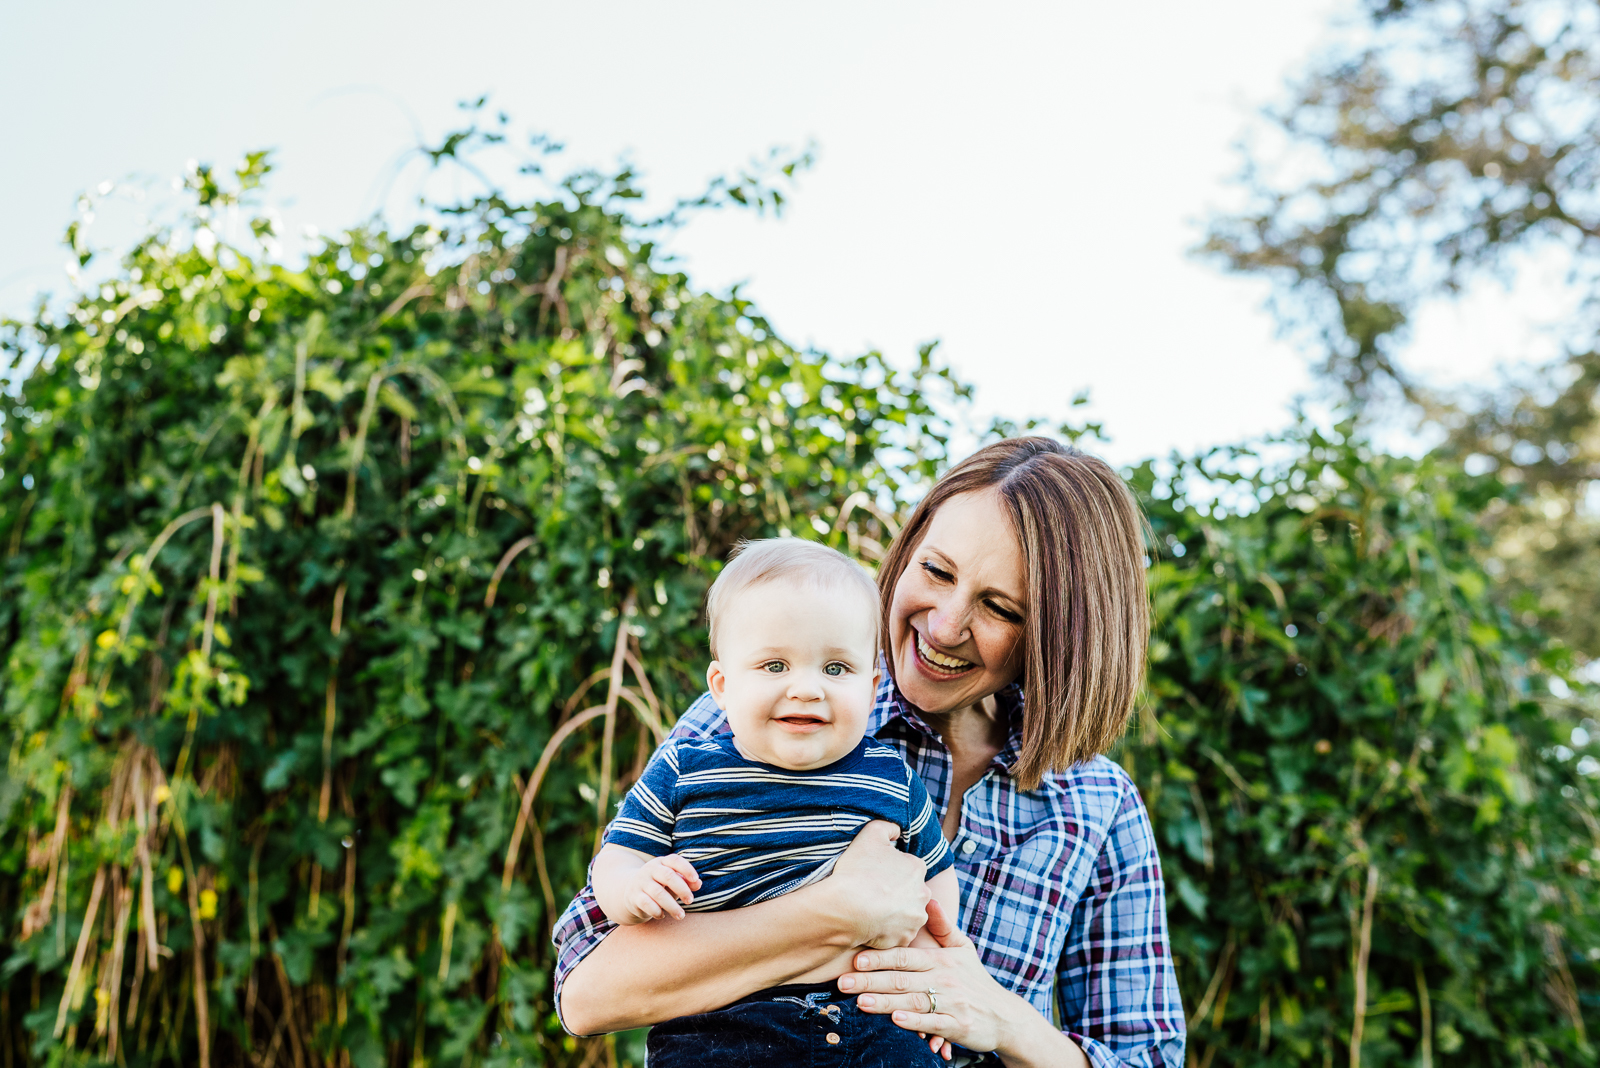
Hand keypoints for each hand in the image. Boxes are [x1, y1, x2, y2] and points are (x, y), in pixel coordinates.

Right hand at [621, 854, 701, 922]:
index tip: (695, 879)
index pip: (675, 860)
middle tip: (690, 900)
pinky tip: (662, 915)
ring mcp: (641, 882)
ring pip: (659, 893)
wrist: (631, 890)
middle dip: (682, 889)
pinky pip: (647, 904)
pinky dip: (657, 912)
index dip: (686, 868)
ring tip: (681, 915)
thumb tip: (698, 883)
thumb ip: (687, 881)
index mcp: (662, 862)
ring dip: (672, 906)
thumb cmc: (660, 885)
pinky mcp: (635, 896)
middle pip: (668, 876)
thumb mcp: (673, 881)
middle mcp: (650, 869)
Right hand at [826, 821, 930, 948]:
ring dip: (893, 912)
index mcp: (917, 868)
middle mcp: (923, 894)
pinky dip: (887, 930)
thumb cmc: (858, 870)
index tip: (875, 874)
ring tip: (870, 909)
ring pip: (906, 913)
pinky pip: (897, 933)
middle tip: (872, 892)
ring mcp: (915, 919)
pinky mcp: (905, 939)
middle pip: (910, 891)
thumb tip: (897, 831)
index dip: (891, 870)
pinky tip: (871, 925)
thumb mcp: (870, 834)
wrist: (848, 908)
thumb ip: (887, 827)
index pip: (908, 867)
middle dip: (896, 892)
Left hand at [838, 899, 1032, 1057]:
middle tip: (842, 982)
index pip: (905, 956)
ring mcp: (951, 1003)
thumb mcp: (964, 948)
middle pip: (902, 979)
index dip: (880, 957)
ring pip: (912, 1001)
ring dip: (885, 1002)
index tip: (856, 959)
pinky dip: (914, 1021)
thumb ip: (943, 926)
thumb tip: (929, 899)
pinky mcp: (957, 1025)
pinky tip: (895, 1019)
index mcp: (941, 960)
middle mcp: (945, 979)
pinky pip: (932, 1022)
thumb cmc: (976, 980)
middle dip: (870, 981)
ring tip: (860, 1002)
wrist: (1005, 1015)